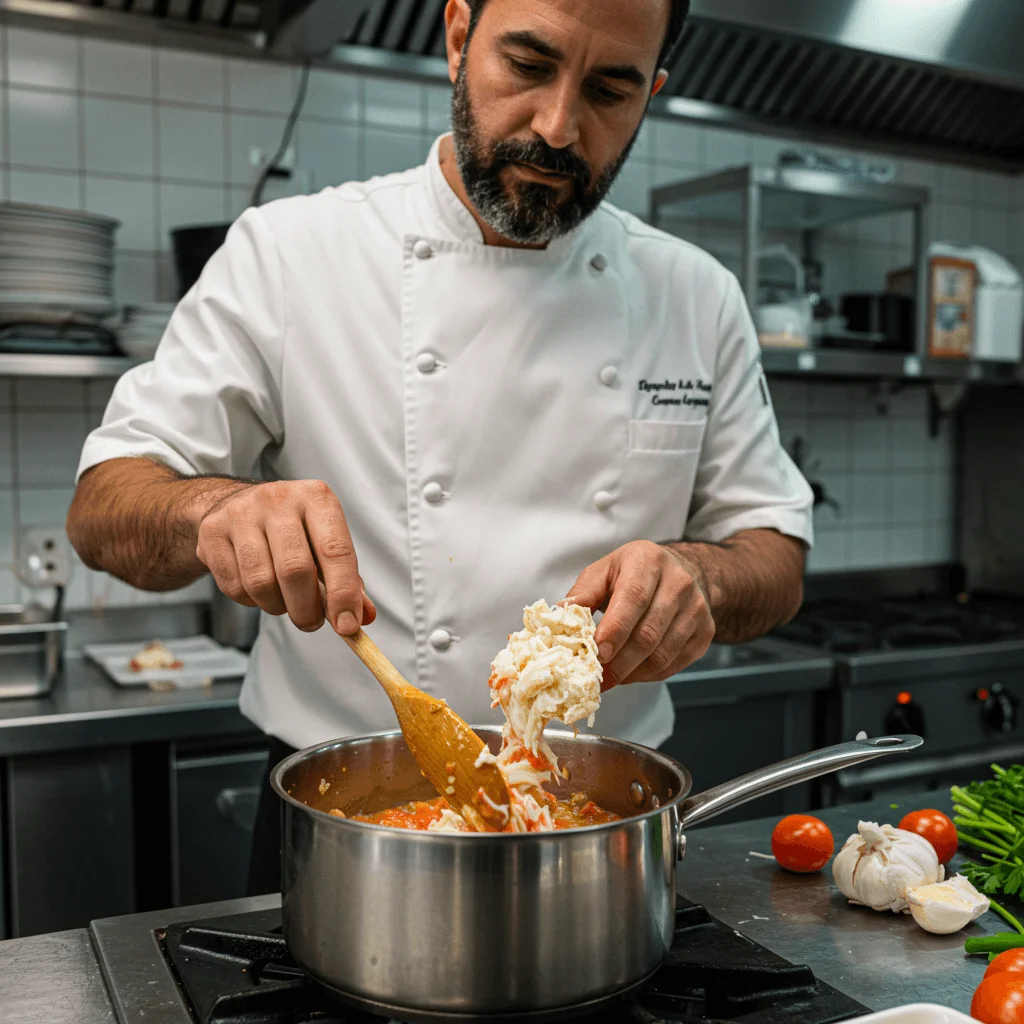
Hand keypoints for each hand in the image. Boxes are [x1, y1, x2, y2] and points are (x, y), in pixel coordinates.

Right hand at [195, 479, 375, 635]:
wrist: (237, 505)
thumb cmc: (293, 531)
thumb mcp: (326, 543)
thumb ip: (348, 580)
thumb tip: (364, 617)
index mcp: (316, 497)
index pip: (335, 550)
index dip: (343, 593)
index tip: (348, 627)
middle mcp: (278, 498)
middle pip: (295, 569)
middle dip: (307, 609)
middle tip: (312, 622)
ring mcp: (241, 513)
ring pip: (261, 582)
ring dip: (277, 606)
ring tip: (284, 601)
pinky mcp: (212, 532)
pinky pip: (234, 586)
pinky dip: (250, 601)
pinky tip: (257, 589)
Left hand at [567, 540, 714, 688]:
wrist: (682, 572)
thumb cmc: (634, 573)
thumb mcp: (604, 571)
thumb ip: (583, 593)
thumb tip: (559, 617)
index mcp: (648, 561)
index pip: (633, 598)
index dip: (615, 629)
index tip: (597, 653)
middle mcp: (679, 582)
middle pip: (648, 632)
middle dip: (620, 662)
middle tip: (597, 678)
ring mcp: (697, 608)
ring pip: (662, 653)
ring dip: (632, 673)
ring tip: (610, 678)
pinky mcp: (705, 631)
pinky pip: (675, 664)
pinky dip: (649, 675)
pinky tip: (632, 673)